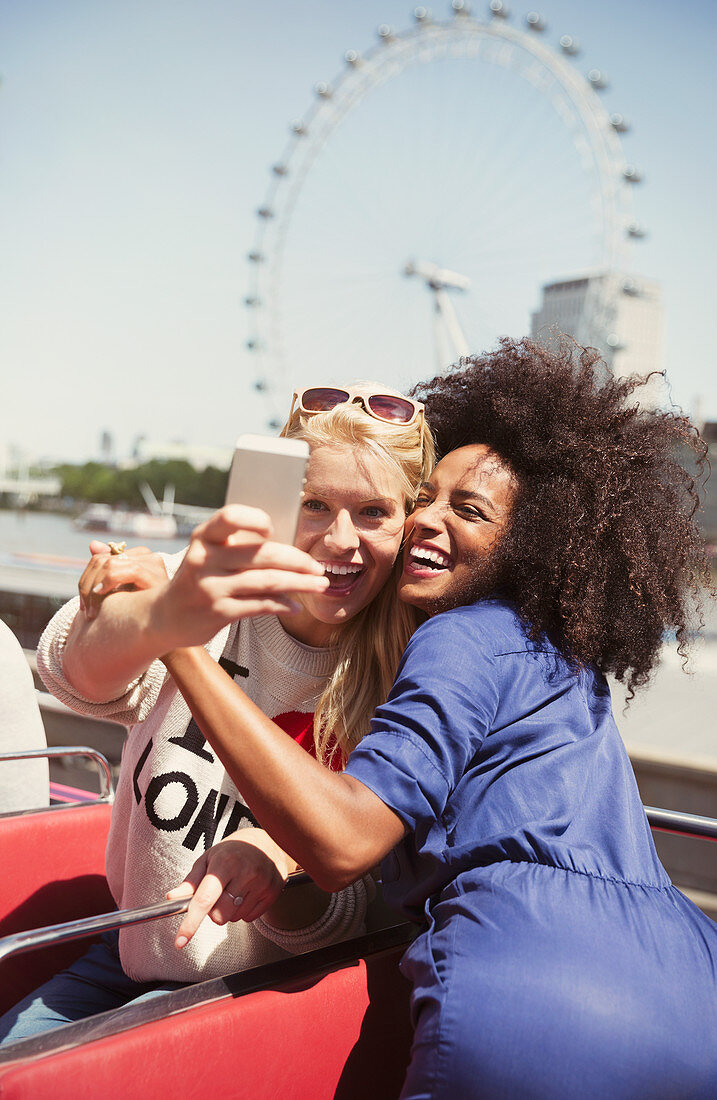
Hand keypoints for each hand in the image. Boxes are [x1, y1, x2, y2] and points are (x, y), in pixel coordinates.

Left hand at [78, 542, 168, 619]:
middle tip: (85, 610)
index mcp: (140, 557)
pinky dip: (108, 582)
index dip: (86, 579)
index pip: (102, 557)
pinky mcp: (156, 575)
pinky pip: (127, 570)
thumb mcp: (120, 592)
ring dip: (94, 589)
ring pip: (110, 564)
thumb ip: (106, 569)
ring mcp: (154, 564)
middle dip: (87, 585)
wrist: (165, 631)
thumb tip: (93, 544)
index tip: (84, 605)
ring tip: (92, 611)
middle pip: (103, 560)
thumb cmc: (143, 614)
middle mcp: (149, 556)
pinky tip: (101, 596)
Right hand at [152, 505, 329, 649]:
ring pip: (267, 581)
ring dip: (300, 583)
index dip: (255, 519)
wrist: (165, 616)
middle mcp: (205, 559)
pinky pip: (260, 605)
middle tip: (319, 567)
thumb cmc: (200, 577)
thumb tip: (289, 547)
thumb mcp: (209, 554)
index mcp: (204, 536)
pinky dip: (282, 605)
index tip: (273, 529)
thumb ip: (239, 546)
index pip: (230, 517)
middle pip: (262, 554)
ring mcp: (210, 587)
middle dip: (298, 560)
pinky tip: (296, 606)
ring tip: (320, 584)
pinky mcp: (217, 612)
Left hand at [167, 829, 295, 948]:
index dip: (191, 923)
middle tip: (220, 892)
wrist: (267, 842)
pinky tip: (248, 892)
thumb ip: (190, 881)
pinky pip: (250, 918)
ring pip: (234, 918)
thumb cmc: (232, 851)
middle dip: (214, 911)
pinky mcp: (273, 891)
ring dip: (230, 910)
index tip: (180, 941)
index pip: (204, 899)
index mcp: (224, 862)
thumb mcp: (208, 859)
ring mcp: (262, 882)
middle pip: (219, 916)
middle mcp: (245, 872)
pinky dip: (244, 909)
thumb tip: (172, 898)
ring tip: (236, 888)